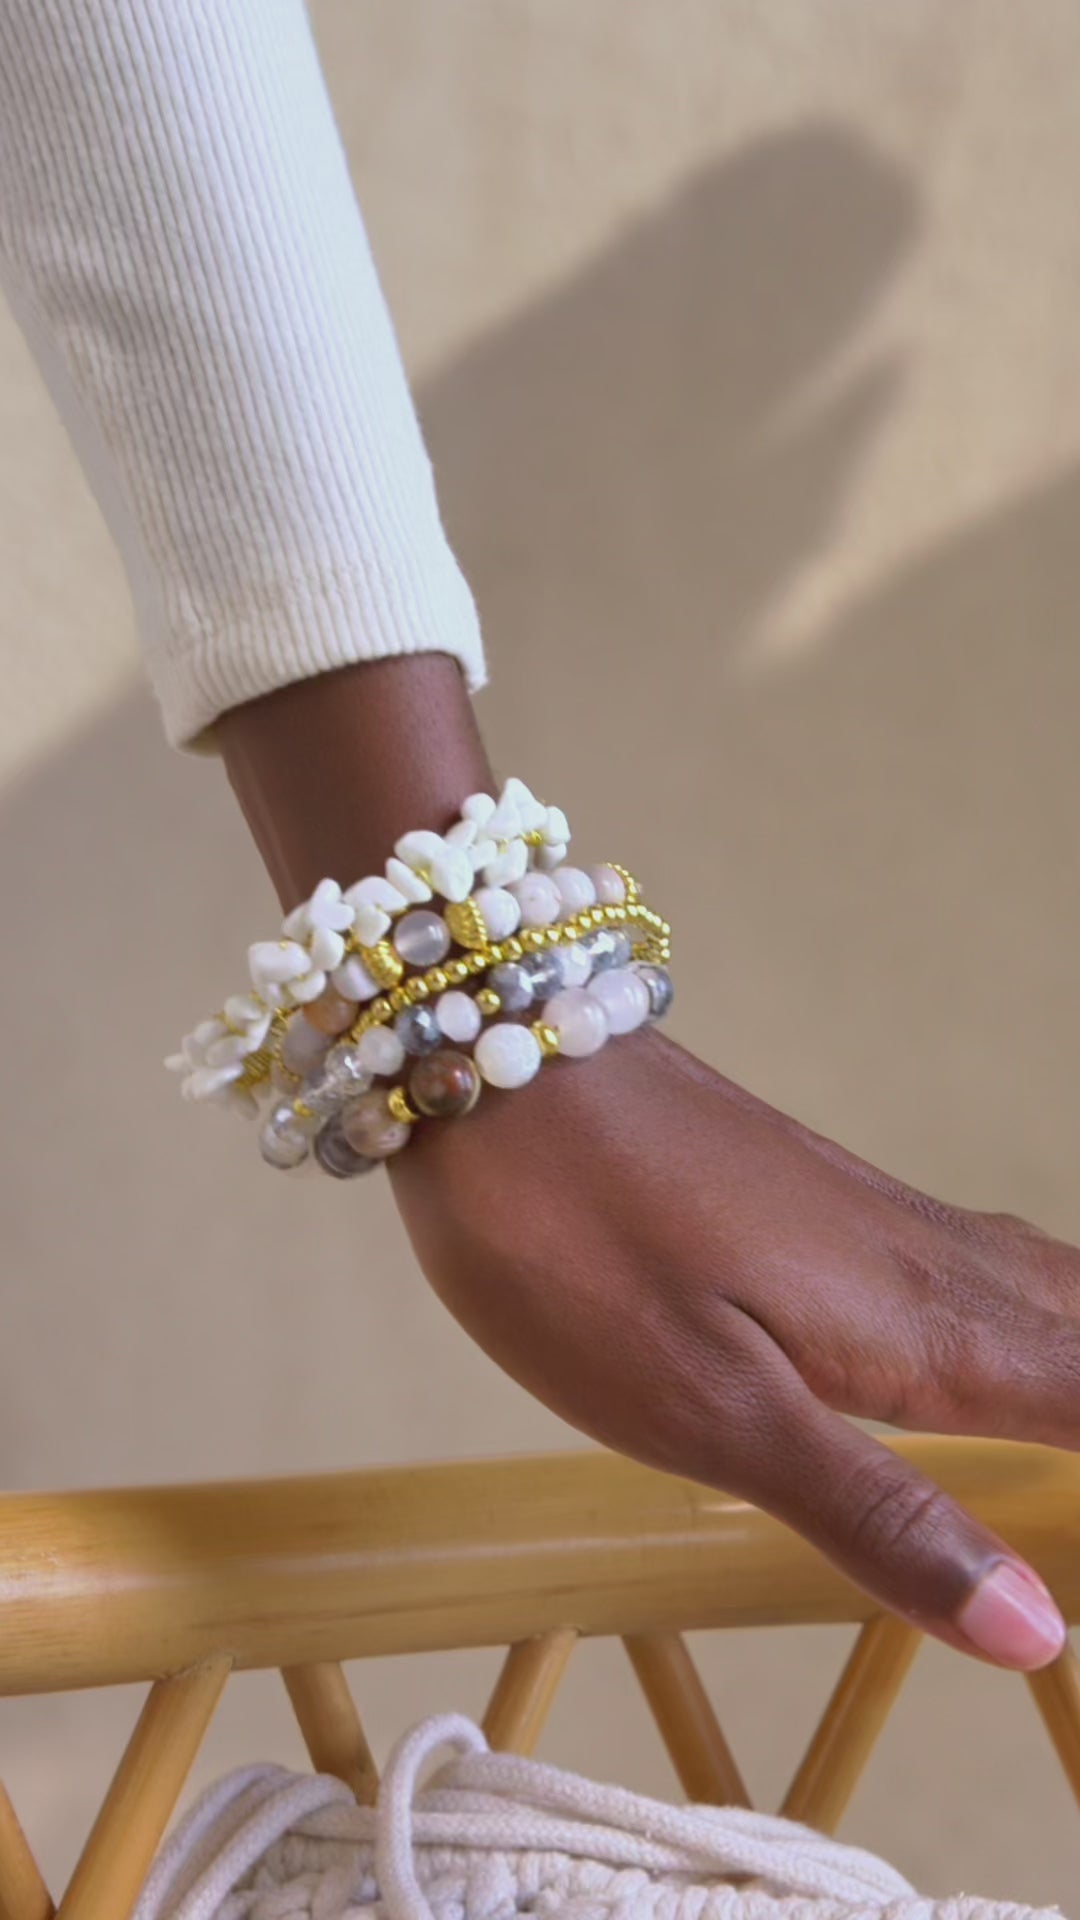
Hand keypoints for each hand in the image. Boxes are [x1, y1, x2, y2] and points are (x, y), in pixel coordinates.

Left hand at [391, 1024, 1076, 1668]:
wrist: (496, 1062)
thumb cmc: (581, 1245)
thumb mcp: (714, 1413)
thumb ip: (878, 1515)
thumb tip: (1037, 1631)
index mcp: (927, 1333)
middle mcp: (933, 1266)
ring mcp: (881, 1220)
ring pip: (1057, 1291)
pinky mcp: (828, 1200)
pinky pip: (990, 1261)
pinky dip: (1055, 1308)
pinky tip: (1038, 1320)